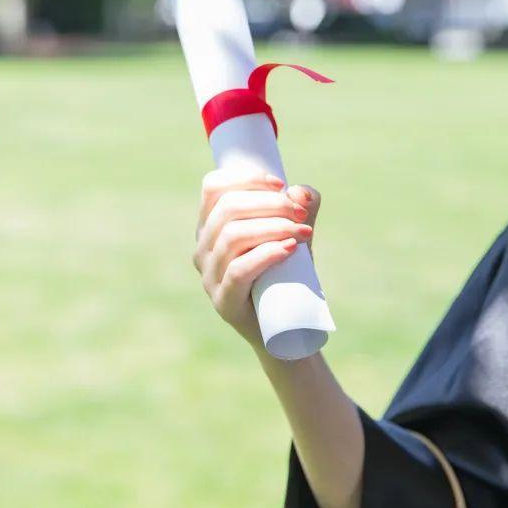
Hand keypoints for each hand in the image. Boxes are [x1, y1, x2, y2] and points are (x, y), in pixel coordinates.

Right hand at [193, 167, 319, 347]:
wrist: (285, 328)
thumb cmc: (285, 275)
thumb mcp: (294, 235)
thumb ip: (301, 210)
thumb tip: (301, 192)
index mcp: (210, 226)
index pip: (213, 188)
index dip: (246, 179)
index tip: (281, 184)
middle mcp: (203, 247)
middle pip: (227, 209)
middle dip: (270, 204)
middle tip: (301, 214)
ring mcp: (209, 275)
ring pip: (232, 236)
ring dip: (273, 227)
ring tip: (304, 233)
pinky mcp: (223, 301)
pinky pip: (237, 271)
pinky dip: (265, 254)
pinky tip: (289, 249)